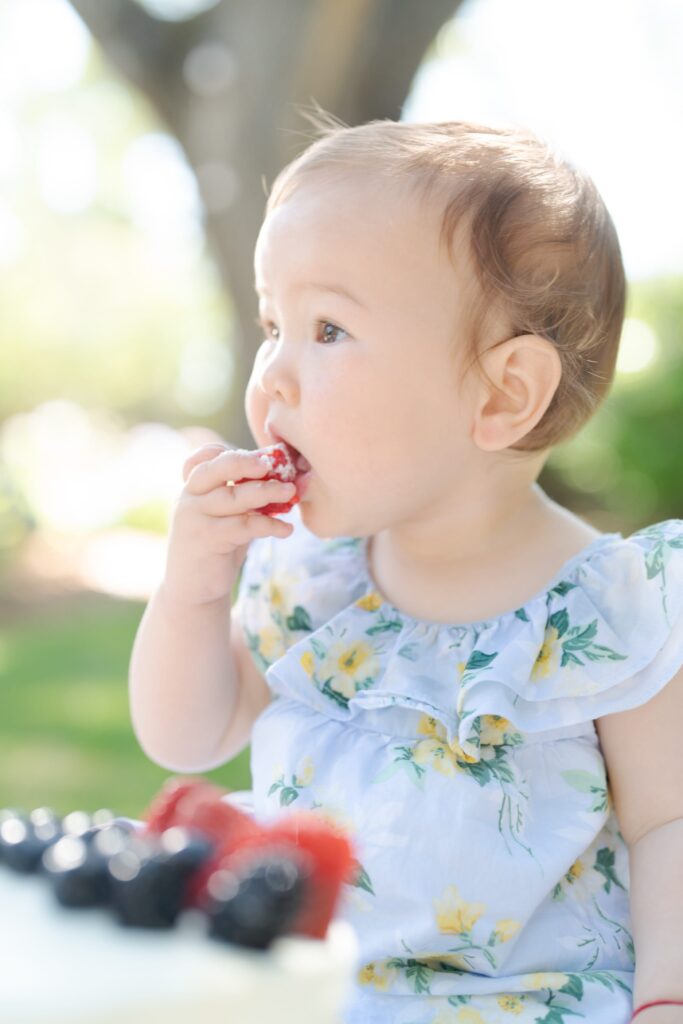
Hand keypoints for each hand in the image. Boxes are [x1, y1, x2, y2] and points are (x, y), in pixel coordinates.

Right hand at [161, 443, 294, 608]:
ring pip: (233, 497)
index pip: (201, 458)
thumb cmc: (217, 548)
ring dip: (266, 492)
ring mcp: (194, 518)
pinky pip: (242, 526)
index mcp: (192, 488)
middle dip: (245, 462)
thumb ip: (245, 498)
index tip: (254, 456)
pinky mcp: (206, 540)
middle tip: (271, 463)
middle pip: (215, 469)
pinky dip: (269, 524)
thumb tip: (288, 479)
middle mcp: (189, 498)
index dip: (225, 452)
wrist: (193, 589)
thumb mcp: (227, 517)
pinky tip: (287, 529)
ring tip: (290, 492)